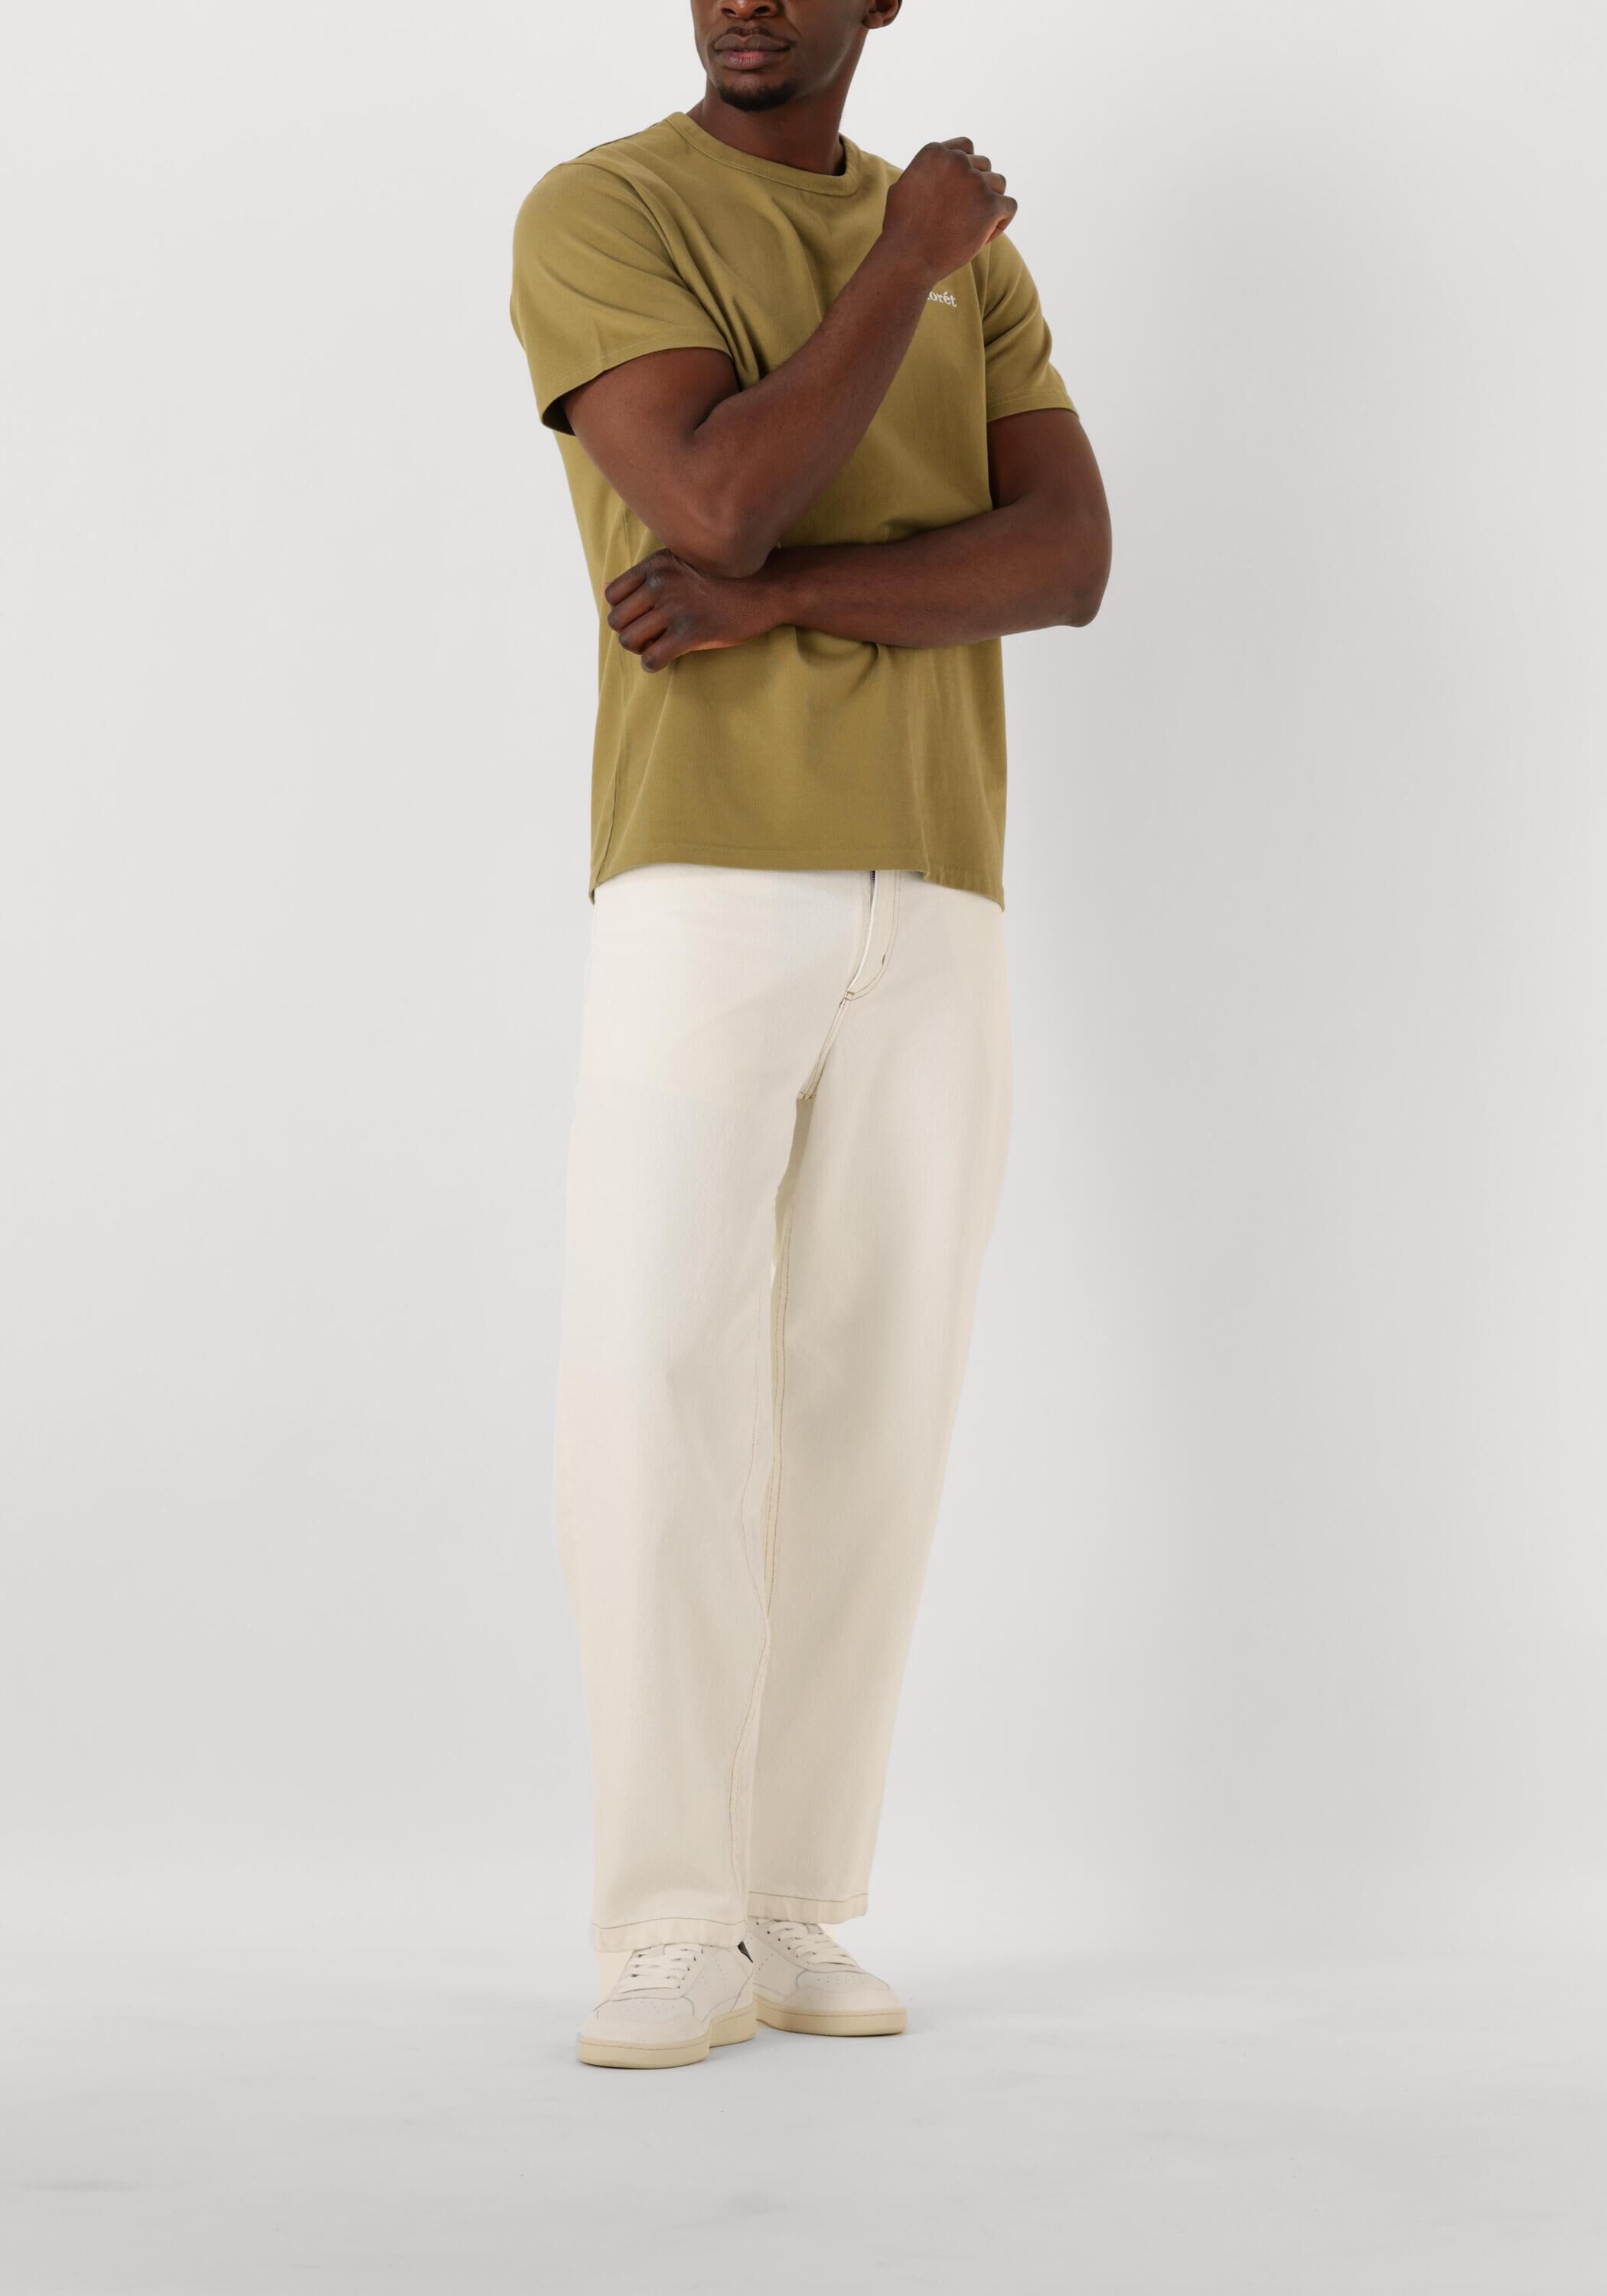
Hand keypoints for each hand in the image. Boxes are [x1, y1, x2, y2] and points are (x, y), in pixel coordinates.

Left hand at [602, 547, 776, 672]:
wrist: (767, 587)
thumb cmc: (726, 577)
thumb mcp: (684, 561)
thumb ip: (649, 574)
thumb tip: (606, 587)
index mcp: (657, 565)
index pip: (612, 595)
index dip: (622, 612)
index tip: (641, 618)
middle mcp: (661, 583)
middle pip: (616, 620)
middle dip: (630, 633)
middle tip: (650, 637)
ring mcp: (675, 608)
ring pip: (628, 641)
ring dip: (640, 650)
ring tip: (658, 647)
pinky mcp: (690, 633)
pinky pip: (651, 659)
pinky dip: (653, 664)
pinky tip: (666, 659)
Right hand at [880, 136, 1016, 286]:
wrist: (908, 257)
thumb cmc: (901, 230)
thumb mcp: (902, 188)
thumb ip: (923, 172)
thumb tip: (933, 167)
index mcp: (936, 153)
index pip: (966, 149)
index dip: (967, 169)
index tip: (960, 191)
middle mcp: (957, 161)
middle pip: (984, 165)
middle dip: (978, 187)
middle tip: (965, 214)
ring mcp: (975, 182)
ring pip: (999, 183)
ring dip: (991, 202)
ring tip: (975, 225)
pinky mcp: (990, 205)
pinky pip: (1009, 207)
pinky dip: (1002, 221)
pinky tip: (985, 234)